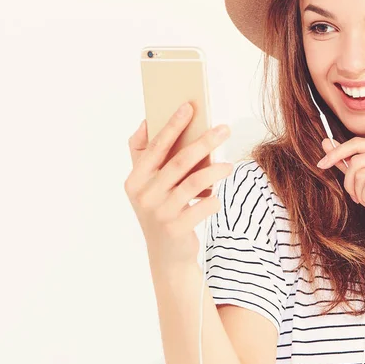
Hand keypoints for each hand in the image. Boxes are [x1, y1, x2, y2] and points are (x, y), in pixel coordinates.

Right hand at [124, 102, 232, 268]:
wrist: (166, 256)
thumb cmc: (160, 211)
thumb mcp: (145, 186)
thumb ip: (142, 155)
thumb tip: (145, 122)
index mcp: (135, 180)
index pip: (156, 147)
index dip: (173, 125)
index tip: (189, 107)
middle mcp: (144, 195)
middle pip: (179, 161)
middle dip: (204, 141)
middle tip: (224, 128)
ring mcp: (160, 213)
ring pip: (195, 182)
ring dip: (216, 170)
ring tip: (230, 165)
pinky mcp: (177, 229)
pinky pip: (203, 206)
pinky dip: (214, 199)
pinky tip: (217, 197)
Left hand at [317, 136, 364, 249]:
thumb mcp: (360, 180)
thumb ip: (345, 161)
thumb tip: (326, 142)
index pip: (357, 143)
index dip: (336, 153)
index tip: (321, 164)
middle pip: (357, 160)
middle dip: (350, 182)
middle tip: (356, 196)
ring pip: (361, 173)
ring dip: (359, 193)